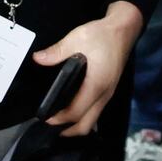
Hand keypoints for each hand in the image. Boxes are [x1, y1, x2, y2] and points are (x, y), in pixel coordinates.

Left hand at [32, 4, 138, 135]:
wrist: (123, 30)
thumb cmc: (102, 35)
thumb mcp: (77, 38)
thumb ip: (57, 51)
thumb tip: (38, 58)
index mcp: (96, 84)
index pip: (76, 112)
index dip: (60, 119)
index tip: (45, 117)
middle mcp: (104, 94)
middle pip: (86, 125)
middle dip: (68, 130)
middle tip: (49, 125)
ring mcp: (108, 94)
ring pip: (92, 120)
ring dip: (76, 125)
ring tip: (58, 120)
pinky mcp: (108, 91)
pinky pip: (95, 112)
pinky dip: (83, 117)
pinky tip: (71, 109)